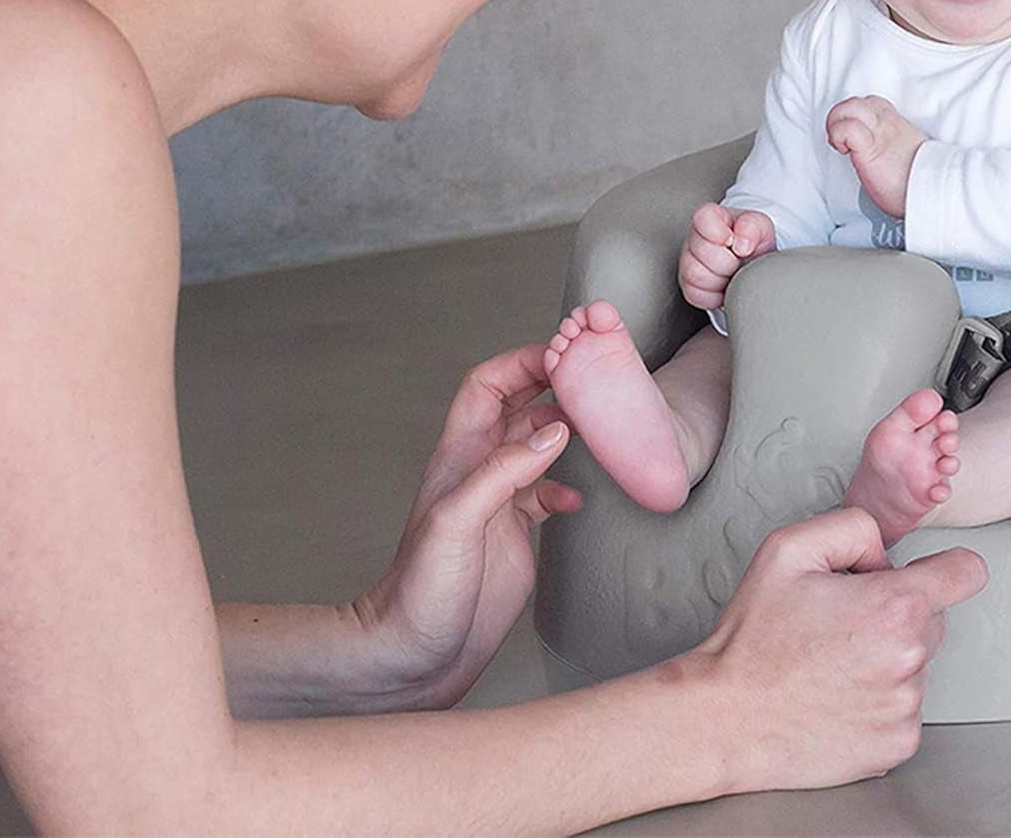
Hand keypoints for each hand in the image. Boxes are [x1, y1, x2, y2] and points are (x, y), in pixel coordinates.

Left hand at [350, 345, 581, 707]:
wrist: (415, 655)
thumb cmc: (418, 592)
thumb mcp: (458, 521)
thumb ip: (504, 473)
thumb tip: (554, 432)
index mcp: (459, 457)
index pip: (487, 386)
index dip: (520, 363)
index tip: (561, 355)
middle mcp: (478, 472)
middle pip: (516, 408)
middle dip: (550, 387)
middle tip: (590, 380)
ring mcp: (496, 502)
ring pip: (534, 447)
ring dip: (564, 434)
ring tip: (596, 430)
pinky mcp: (512, 534)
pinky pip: (544, 494)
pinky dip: (565, 487)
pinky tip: (578, 500)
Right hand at [678, 202, 776, 309]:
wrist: (752, 262)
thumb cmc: (752, 241)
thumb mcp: (761, 227)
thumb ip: (753, 227)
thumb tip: (741, 244)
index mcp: (710, 218)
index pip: (703, 218)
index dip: (720, 233)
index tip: (734, 241)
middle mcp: (694, 238)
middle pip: (702, 251)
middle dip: (728, 260)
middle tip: (739, 260)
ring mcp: (688, 263)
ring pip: (695, 275)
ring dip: (721, 279)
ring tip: (733, 273)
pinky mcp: (689, 287)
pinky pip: (696, 295)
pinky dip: (715, 296)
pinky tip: (725, 285)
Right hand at [688, 509, 986, 791]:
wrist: (728, 718)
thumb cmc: (755, 639)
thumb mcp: (788, 549)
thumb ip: (851, 527)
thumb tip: (884, 552)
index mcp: (892, 607)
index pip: (965, 573)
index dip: (948, 566)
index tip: (934, 573)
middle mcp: (910, 660)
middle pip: (935, 618)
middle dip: (898, 611)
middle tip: (842, 620)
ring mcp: (906, 709)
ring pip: (916, 664)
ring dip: (886, 657)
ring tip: (831, 662)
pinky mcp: (897, 747)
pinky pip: (903, 708)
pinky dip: (878, 700)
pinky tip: (836, 696)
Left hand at [826, 95, 927, 217]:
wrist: (936, 189)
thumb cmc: (920, 181)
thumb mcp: (906, 155)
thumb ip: (893, 148)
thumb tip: (884, 159)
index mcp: (895, 124)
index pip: (871, 104)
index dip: (856, 117)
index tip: (854, 138)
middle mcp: (886, 123)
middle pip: (858, 101)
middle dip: (842, 117)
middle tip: (842, 141)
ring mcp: (878, 132)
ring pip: (850, 106)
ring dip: (837, 122)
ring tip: (841, 143)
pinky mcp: (869, 147)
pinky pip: (848, 128)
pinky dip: (838, 135)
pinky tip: (845, 151)